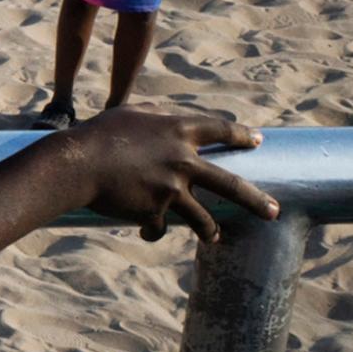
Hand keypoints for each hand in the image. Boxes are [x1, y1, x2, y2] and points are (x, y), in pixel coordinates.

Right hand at [76, 108, 277, 242]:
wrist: (77, 164)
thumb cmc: (98, 134)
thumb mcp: (130, 114)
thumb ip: (154, 116)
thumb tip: (165, 117)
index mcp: (178, 131)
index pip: (220, 130)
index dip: (240, 135)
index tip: (256, 141)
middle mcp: (183, 161)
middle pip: (232, 185)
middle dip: (257, 200)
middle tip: (275, 211)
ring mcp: (172, 189)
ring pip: (203, 218)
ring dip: (211, 230)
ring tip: (215, 237)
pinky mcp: (155, 211)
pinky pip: (159, 226)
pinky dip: (152, 228)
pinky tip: (145, 230)